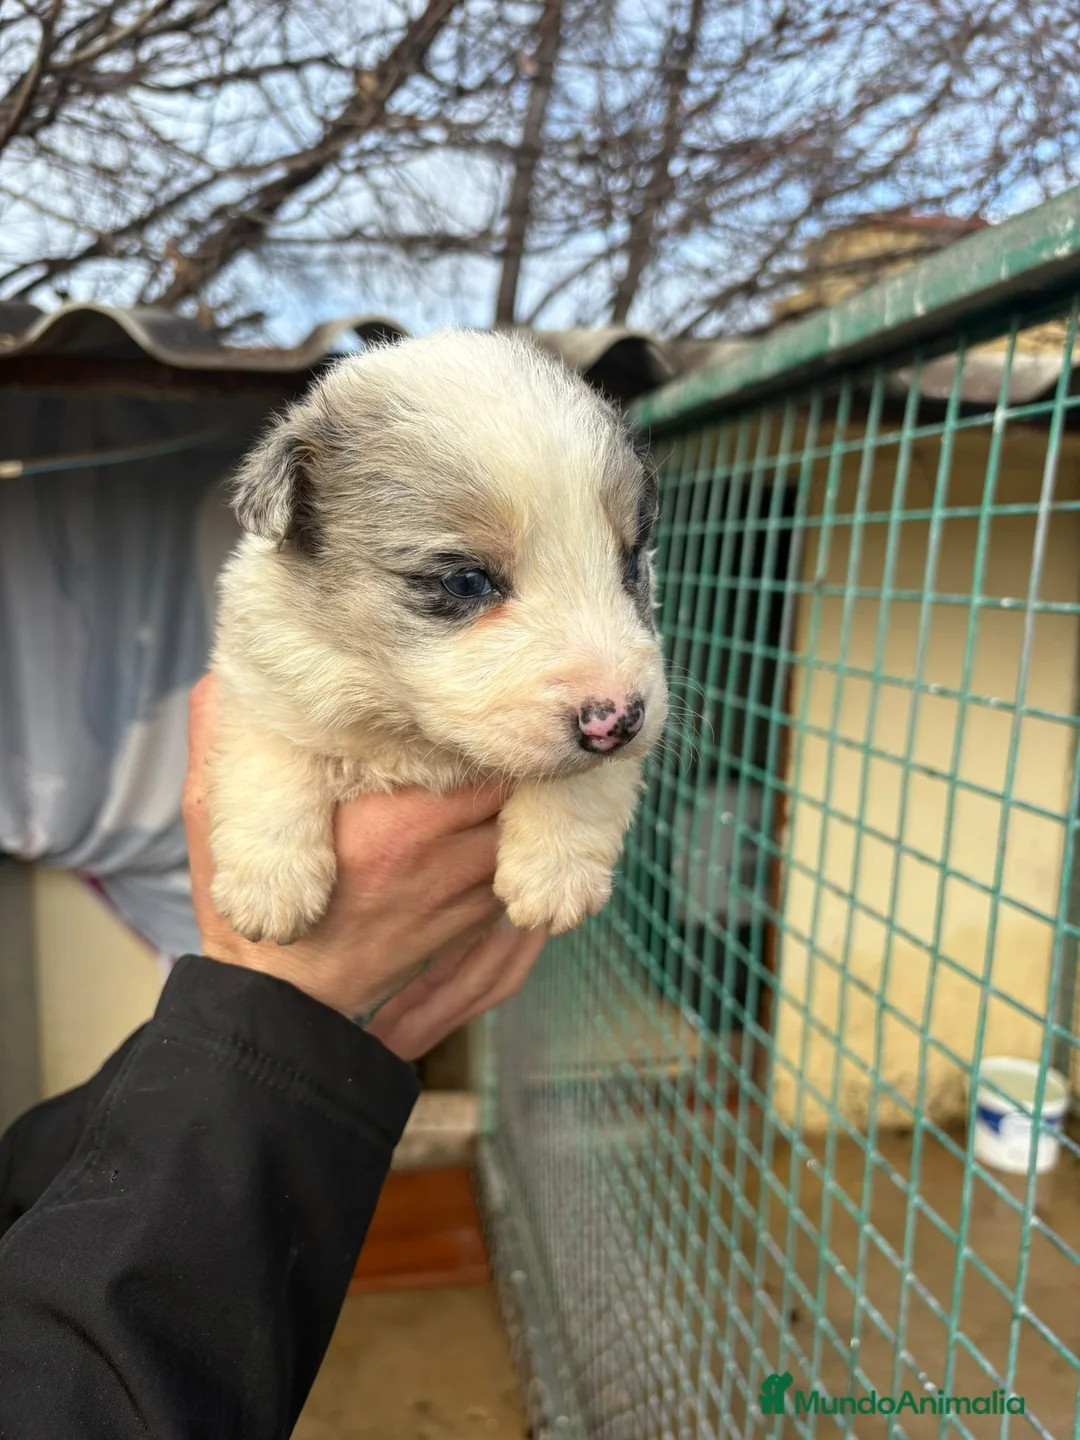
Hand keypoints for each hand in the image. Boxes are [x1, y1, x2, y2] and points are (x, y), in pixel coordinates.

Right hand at [182, 674, 546, 1052]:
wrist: (283, 1003)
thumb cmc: (249, 905)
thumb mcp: (221, 814)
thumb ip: (221, 737)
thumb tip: (221, 672)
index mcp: (384, 822)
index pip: (463, 747)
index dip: (467, 717)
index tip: (456, 695)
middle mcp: (435, 854)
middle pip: (510, 779)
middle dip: (507, 746)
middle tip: (499, 712)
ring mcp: (463, 890)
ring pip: (528, 819)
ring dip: (524, 789)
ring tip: (510, 755)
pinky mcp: (476, 916)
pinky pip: (521, 861)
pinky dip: (521, 833)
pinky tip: (504, 810)